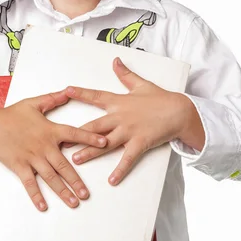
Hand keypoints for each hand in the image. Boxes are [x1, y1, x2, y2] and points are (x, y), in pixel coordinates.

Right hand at [0, 89, 107, 211]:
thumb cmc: (12, 114)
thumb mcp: (34, 103)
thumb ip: (52, 98)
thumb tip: (68, 91)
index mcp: (50, 130)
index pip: (75, 133)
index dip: (90, 137)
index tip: (104, 143)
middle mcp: (44, 146)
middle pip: (65, 166)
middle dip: (77, 181)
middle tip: (87, 194)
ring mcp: (32, 158)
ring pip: (51, 177)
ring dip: (62, 191)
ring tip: (74, 202)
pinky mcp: (20, 166)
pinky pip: (30, 183)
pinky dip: (36, 195)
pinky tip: (43, 206)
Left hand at [62, 57, 199, 185]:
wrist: (179, 111)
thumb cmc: (160, 98)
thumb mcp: (141, 84)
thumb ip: (125, 74)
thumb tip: (116, 61)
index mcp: (119, 102)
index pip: (96, 96)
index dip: (81, 93)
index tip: (66, 90)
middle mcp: (121, 117)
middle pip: (95, 126)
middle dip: (77, 133)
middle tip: (61, 140)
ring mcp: (130, 131)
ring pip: (106, 143)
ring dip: (90, 152)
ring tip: (76, 160)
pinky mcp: (141, 142)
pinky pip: (128, 158)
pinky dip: (120, 169)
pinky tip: (112, 179)